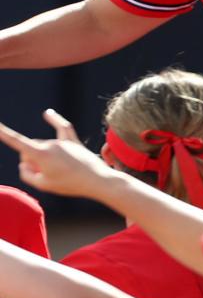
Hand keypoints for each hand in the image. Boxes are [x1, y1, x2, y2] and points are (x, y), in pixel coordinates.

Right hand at [0, 110, 114, 197]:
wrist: (98, 181)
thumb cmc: (70, 185)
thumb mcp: (43, 185)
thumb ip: (26, 173)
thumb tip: (24, 162)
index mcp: (42, 154)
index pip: (17, 141)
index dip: (4, 133)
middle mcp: (51, 144)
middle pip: (31, 149)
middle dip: (32, 161)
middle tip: (48, 175)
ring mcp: (63, 142)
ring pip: (44, 146)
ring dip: (44, 156)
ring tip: (61, 172)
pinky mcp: (73, 142)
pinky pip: (63, 128)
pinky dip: (55, 120)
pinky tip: (47, 113)